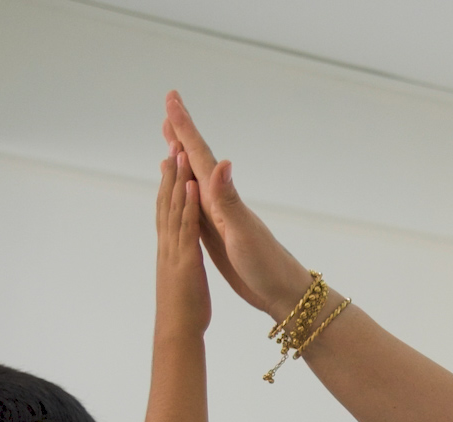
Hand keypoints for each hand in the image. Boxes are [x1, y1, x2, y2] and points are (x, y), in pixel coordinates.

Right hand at [156, 148, 210, 335]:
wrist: (181, 334)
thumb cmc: (185, 307)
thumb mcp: (183, 269)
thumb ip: (179, 244)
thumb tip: (175, 224)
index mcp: (176, 238)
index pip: (172, 197)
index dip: (170, 172)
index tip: (170, 145)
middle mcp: (175, 239)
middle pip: (171, 195)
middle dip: (171, 165)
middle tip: (169, 133)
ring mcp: (178, 250)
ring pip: (176, 207)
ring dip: (176, 178)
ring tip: (176, 148)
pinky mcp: (188, 262)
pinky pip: (189, 228)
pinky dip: (188, 206)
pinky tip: (192, 186)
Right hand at [163, 92, 312, 319]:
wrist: (282, 293)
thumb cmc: (266, 265)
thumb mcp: (243, 233)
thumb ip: (228, 199)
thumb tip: (222, 161)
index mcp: (221, 199)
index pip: (198, 154)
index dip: (184, 127)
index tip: (171, 98)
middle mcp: (219, 203)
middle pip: (194, 159)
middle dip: (181, 132)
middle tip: (170, 104)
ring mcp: (218, 218)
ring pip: (192, 179)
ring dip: (181, 158)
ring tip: (170, 141)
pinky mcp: (217, 235)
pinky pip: (194, 204)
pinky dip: (185, 190)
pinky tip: (183, 188)